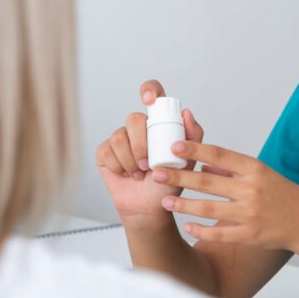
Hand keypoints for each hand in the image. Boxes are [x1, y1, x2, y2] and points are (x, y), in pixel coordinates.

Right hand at [95, 80, 203, 224]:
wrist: (150, 207)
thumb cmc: (170, 183)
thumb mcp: (188, 162)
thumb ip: (193, 137)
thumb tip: (186, 112)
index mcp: (158, 123)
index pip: (153, 93)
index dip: (149, 90)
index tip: (149, 101)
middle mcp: (138, 127)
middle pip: (133, 119)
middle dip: (141, 145)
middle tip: (149, 165)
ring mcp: (120, 138)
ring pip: (119, 137)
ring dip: (131, 161)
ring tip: (140, 173)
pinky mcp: (105, 152)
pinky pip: (107, 151)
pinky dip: (119, 167)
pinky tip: (127, 175)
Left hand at [152, 140, 298, 252]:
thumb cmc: (282, 195)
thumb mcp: (261, 174)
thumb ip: (232, 169)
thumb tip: (203, 164)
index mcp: (254, 169)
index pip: (220, 155)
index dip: (195, 150)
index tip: (174, 146)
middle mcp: (251, 189)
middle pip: (208, 182)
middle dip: (179, 177)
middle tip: (157, 173)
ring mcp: (250, 213)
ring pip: (209, 208)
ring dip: (184, 205)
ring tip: (165, 201)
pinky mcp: (250, 235)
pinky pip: (220, 233)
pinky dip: (201, 230)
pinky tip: (187, 226)